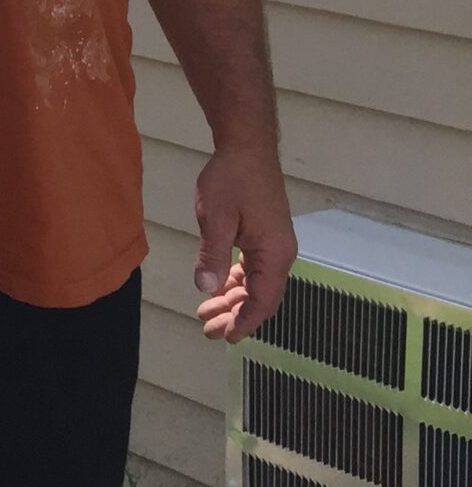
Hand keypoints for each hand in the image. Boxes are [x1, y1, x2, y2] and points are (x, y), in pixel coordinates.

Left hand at [193, 142, 295, 341]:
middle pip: (260, 296)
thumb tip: (207, 288)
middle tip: (208, 330)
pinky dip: (235, 280)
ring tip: (206, 312)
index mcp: (274, 254)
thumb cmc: (231, 180)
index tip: (226, 338)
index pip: (263, 301)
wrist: (246, 148)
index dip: (245, 323)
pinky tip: (218, 286)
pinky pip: (252, 268)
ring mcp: (273, 245)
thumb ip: (212, 255)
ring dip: (232, 299)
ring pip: (255, 283)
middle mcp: (280, 254)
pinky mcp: (264, 236)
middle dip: (234, 315)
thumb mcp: (216, 219)